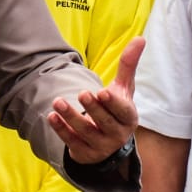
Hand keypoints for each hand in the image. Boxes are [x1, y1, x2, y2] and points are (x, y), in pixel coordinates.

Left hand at [49, 36, 143, 164]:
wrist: (107, 140)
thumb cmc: (116, 107)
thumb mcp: (123, 88)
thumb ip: (128, 65)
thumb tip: (140, 38)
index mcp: (128, 117)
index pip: (122, 111)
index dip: (112, 104)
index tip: (102, 92)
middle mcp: (117, 134)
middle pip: (104, 122)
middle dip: (92, 109)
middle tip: (81, 93)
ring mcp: (101, 146)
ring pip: (85, 132)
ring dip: (71, 117)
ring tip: (57, 101)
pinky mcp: (85, 153)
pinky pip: (72, 142)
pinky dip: (61, 130)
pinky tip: (51, 117)